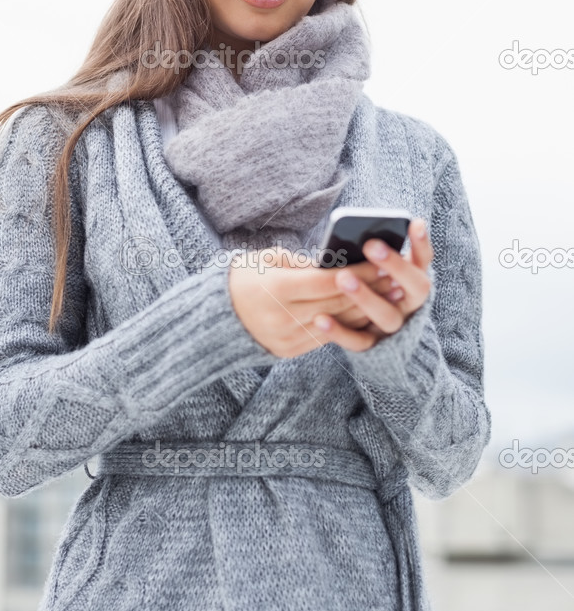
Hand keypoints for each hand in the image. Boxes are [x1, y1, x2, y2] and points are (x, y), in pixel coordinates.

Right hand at [227, 219, 433, 357]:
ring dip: (366, 309)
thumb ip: (302, 262)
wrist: (215, 318)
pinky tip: (367, 312)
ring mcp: (286, 338)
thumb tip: (338, 265)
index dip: (356, 273)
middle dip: (368, 290)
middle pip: (336, 303)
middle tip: (396, 276)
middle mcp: (281, 317)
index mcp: (274, 289)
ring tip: (389, 294)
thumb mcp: (266, 259)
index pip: (325, 282)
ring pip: (336, 323)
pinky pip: (326, 337)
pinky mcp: (289, 351)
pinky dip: (348, 324)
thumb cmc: (243, 278)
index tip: (381, 263)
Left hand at [314, 218, 433, 344]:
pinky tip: (320, 318)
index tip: (414, 223)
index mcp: (413, 280)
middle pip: (415, 287)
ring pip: (387, 315)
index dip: (422, 243)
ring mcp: (393, 328)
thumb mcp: (370, 268)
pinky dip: (339, 331)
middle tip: (371, 245)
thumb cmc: (366, 286)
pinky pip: (359, 341)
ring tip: (343, 278)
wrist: (368, 333)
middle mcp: (409, 304)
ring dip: (365, 296)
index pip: (424, 260)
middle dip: (395, 265)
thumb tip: (354, 233)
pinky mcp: (373, 347)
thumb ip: (369, 256)